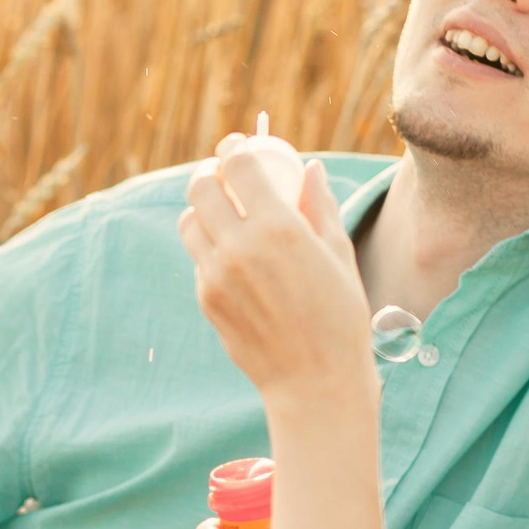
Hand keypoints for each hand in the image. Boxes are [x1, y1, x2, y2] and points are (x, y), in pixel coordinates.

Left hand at [177, 136, 371, 402]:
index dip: (234, 149)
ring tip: (223, 215)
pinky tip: (234, 258)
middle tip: (222, 177)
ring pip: (189, 222)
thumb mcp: (338, 254)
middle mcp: (240, 247)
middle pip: (200, 187)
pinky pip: (198, 258)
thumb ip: (319, 205)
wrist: (315, 381)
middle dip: (210, 174)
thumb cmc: (340, 316)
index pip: (238, 166)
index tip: (238, 146)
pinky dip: (210, 248)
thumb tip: (309, 168)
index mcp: (279, 227)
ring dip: (202, 210)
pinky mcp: (205, 299)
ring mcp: (216, 275)